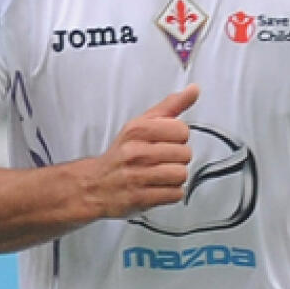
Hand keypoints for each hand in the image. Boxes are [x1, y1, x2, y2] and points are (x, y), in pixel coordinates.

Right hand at [89, 84, 198, 218]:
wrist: (95, 184)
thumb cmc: (122, 153)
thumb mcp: (142, 123)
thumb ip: (170, 106)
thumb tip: (194, 90)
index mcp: (138, 129)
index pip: (182, 130)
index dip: (178, 137)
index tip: (167, 140)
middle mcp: (136, 151)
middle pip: (185, 154)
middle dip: (177, 158)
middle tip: (162, 160)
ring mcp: (138, 176)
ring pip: (181, 174)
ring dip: (175, 177)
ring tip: (161, 174)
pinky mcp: (141, 198)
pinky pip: (176, 194)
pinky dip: (171, 193)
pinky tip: (158, 187)